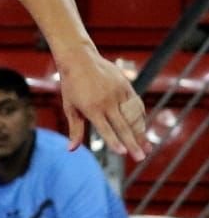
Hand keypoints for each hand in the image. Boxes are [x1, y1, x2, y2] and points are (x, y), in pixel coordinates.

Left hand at [57, 45, 147, 160]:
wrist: (79, 59)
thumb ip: (75, 129)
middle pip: (123, 126)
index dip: (114, 142)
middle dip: (133, 143)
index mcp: (91, 108)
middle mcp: (107, 101)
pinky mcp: (125, 86)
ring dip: (141, 133)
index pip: (105, 129)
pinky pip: (136, 105)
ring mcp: (118, 93)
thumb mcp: (70, 107)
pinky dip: (140, 118)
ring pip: (133, 117)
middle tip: (141, 158)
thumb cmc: (72, 86)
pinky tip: (143, 130)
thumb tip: (71, 149)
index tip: (123, 153)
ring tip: (147, 148)